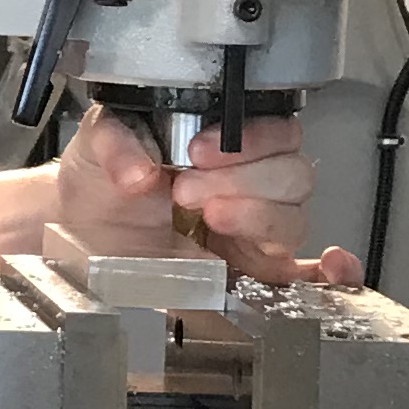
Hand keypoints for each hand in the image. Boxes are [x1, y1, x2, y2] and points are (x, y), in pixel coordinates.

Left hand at [52, 105, 360, 287]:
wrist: (79, 233)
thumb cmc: (101, 183)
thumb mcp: (99, 144)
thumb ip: (117, 143)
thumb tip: (139, 171)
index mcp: (228, 144)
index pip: (277, 132)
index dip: (248, 140)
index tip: (198, 151)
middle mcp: (251, 184)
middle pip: (293, 176)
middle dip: (243, 180)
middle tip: (188, 190)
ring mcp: (253, 232)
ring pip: (294, 219)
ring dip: (255, 216)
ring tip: (208, 217)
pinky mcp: (249, 276)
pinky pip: (303, 277)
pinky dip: (327, 274)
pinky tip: (329, 267)